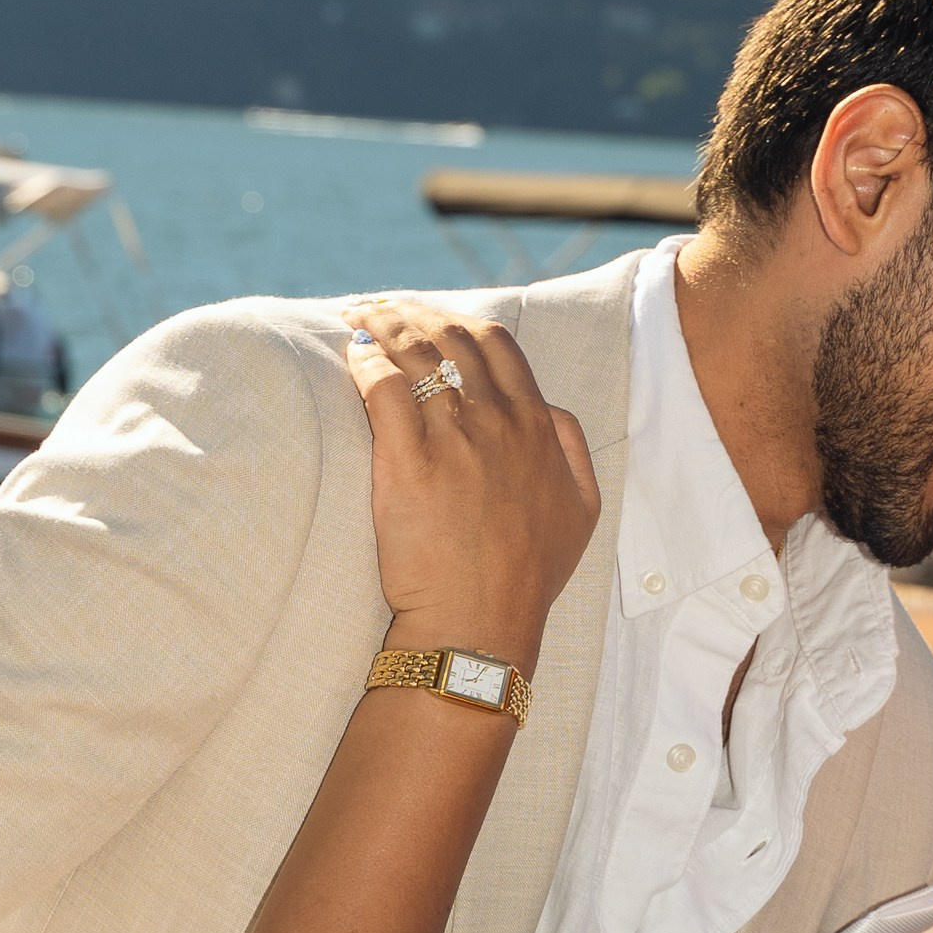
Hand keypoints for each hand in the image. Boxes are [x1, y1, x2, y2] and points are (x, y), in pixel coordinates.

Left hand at [344, 297, 598, 660]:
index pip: (496, 342)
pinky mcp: (408, 464)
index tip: (428, 317)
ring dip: (381, 324)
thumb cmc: (528, 576)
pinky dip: (364, 360)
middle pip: (451, 337)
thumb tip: (550, 409)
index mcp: (538, 426)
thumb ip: (572, 448)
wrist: (481, 624)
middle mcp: (498, 422)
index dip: (456, 319)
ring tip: (355, 318)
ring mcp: (454, 441)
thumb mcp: (582, 510)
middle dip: (412, 311)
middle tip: (380, 308)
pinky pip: (382, 388)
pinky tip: (350, 353)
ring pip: (414, 353)